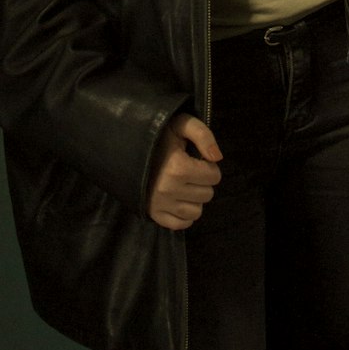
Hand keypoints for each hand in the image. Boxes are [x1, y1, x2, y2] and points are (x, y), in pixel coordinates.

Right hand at [147, 112, 222, 230]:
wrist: (131, 147)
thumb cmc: (161, 136)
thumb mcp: (182, 125)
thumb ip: (203, 135)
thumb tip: (217, 157)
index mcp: (178, 167)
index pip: (214, 176)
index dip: (210, 166)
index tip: (197, 160)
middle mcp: (168, 189)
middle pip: (207, 194)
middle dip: (203, 182)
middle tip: (190, 172)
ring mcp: (160, 204)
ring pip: (196, 211)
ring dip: (195, 198)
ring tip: (184, 185)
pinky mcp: (154, 214)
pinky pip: (181, 224)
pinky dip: (185, 214)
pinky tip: (179, 199)